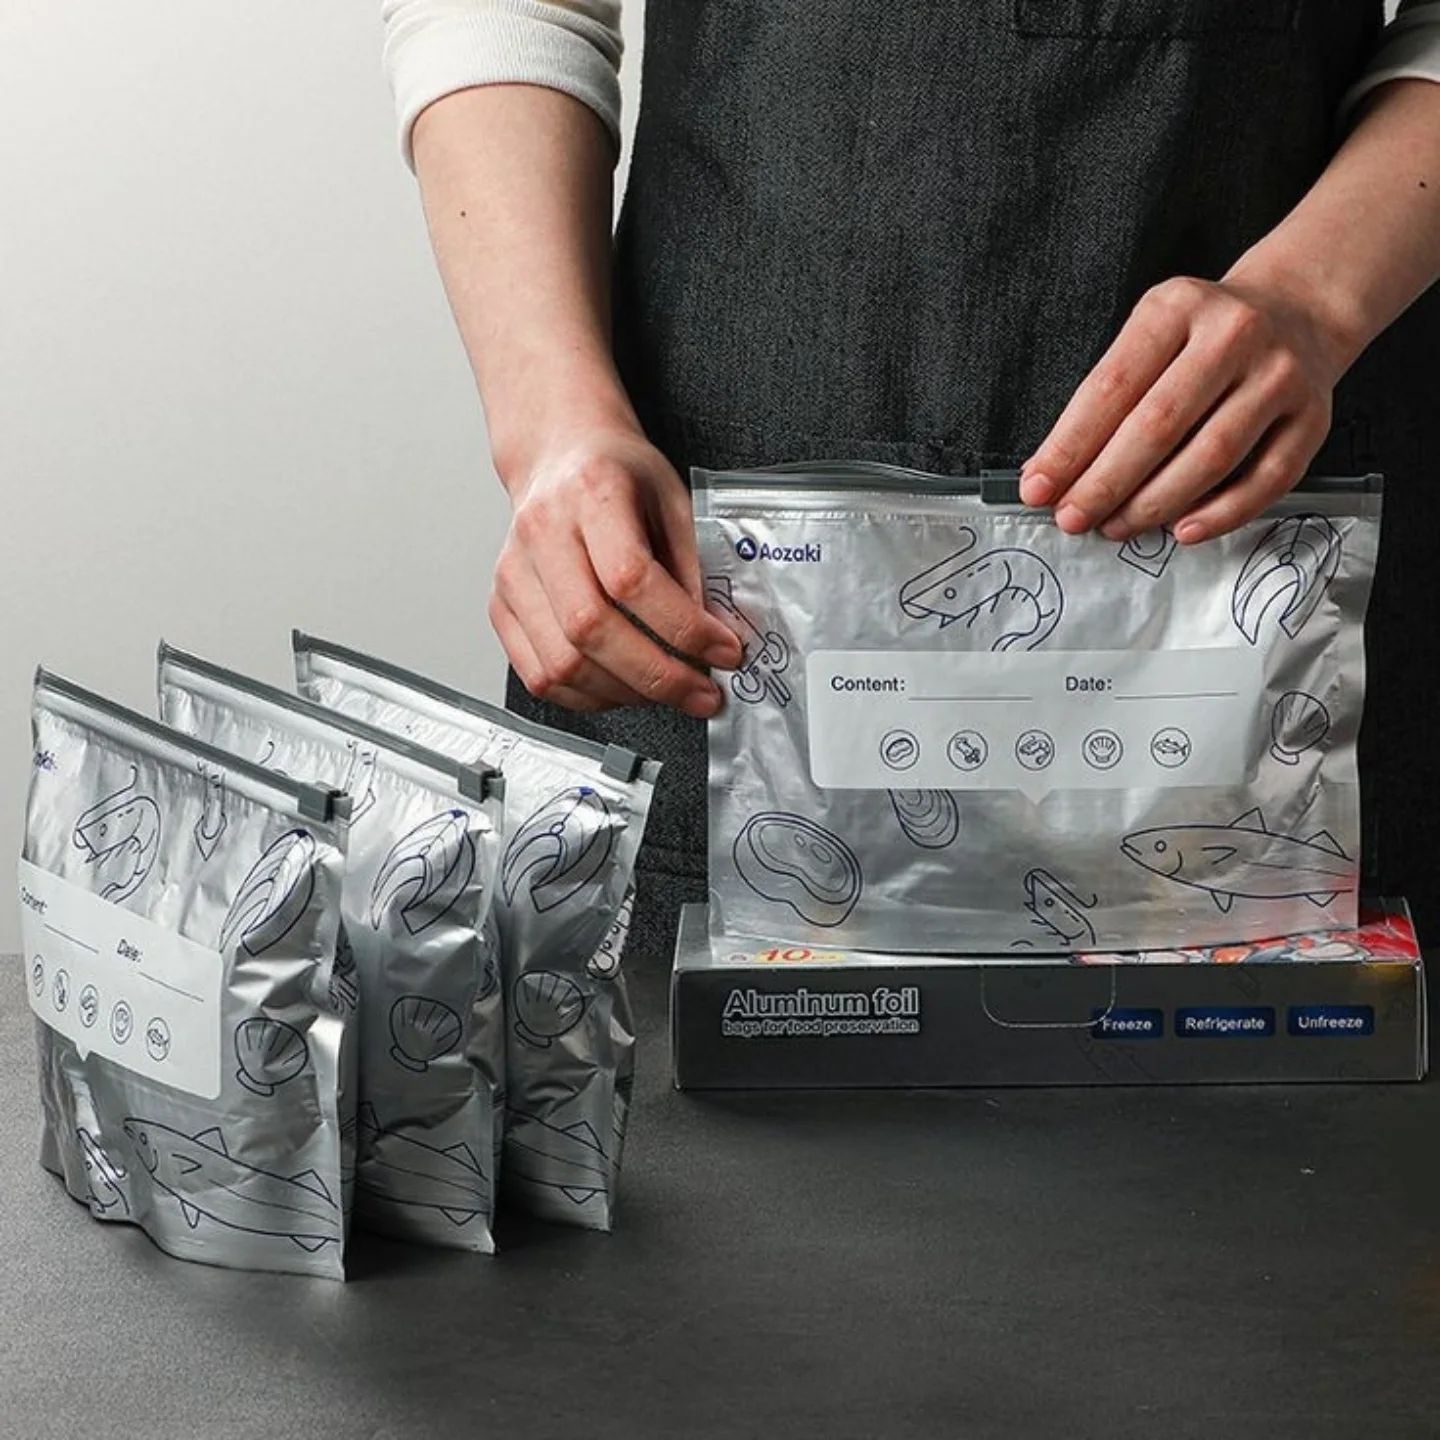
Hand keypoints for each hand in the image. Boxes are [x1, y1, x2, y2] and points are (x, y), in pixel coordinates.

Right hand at [490, 425, 742, 715]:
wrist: (559, 455)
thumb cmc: (618, 474)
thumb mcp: (675, 499)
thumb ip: (696, 564)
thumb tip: (716, 638)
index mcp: (591, 494)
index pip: (631, 578)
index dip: (683, 627)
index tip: (724, 651)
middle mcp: (542, 533)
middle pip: (591, 629)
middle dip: (658, 676)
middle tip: (703, 692)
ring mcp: (513, 574)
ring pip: (562, 663)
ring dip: (625, 694)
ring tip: (667, 691)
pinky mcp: (501, 607)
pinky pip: (539, 676)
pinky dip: (588, 698)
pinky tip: (624, 689)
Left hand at [1020, 270, 1359, 543]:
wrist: (1297, 310)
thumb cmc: (1202, 336)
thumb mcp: (1149, 337)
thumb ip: (1104, 398)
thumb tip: (1051, 472)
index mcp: (1177, 307)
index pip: (1111, 386)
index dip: (1070, 446)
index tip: (1038, 488)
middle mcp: (1234, 335)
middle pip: (1159, 425)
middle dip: (1106, 482)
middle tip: (1073, 518)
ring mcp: (1280, 376)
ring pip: (1211, 455)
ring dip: (1155, 503)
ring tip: (1116, 526)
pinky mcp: (1312, 418)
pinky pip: (1267, 479)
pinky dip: (1222, 513)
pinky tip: (1183, 531)